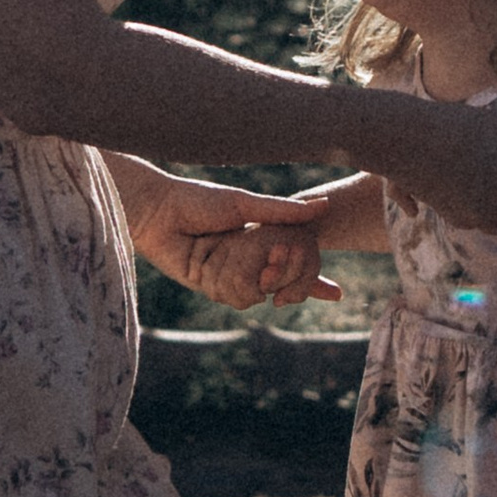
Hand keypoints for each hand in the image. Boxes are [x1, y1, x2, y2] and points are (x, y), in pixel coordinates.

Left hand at [131, 175, 340, 311]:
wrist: (158, 212)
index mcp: (258, 240)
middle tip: (268, 255)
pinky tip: (204, 260)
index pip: (292, 265)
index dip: (313, 281)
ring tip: (217, 247)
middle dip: (278, 271)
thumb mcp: (244, 203)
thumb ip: (282, 211)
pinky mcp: (211, 287)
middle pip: (278, 283)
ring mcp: (229, 275)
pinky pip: (232, 296)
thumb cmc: (199, 200)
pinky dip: (223, 279)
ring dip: (241, 272)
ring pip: (255, 293)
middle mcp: (246, 261)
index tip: (337, 293)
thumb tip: (322, 206)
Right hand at [378, 105, 496, 302]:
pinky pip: (452, 194)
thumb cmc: (448, 127)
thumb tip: (496, 163)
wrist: (394, 135)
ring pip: (474, 203)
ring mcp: (457, 213)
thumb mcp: (492, 126)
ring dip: (470, 180)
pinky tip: (432, 156)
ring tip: (453, 149)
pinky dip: (447, 178)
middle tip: (480, 156)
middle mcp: (482, 213)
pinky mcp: (436, 206)